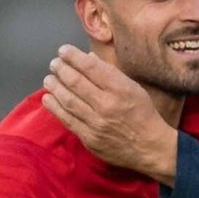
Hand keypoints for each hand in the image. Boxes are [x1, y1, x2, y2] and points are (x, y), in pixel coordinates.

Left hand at [42, 46, 180, 184]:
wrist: (150, 148)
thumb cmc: (143, 114)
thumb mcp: (133, 87)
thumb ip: (110, 73)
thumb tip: (87, 58)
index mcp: (120, 88)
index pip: (90, 66)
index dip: (73, 56)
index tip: (63, 50)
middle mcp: (107, 104)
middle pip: (75, 82)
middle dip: (61, 69)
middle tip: (54, 64)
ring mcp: (96, 123)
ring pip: (68, 100)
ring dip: (54, 87)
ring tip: (49, 79)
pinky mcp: (90, 138)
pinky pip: (67, 120)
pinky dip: (54, 108)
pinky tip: (48, 98)